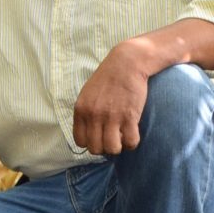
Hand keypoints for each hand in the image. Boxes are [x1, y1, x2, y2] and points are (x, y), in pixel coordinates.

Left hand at [73, 39, 152, 154]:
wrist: (127, 62)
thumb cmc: (108, 78)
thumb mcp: (88, 94)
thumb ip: (85, 113)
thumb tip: (88, 135)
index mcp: (81, 110)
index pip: (80, 141)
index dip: (91, 143)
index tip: (99, 137)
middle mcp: (94, 115)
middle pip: (96, 149)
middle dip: (105, 147)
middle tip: (112, 138)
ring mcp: (112, 117)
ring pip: (112, 149)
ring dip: (119, 147)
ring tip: (122, 137)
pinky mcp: (130, 116)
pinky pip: (130, 142)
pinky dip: (132, 143)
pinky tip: (133, 134)